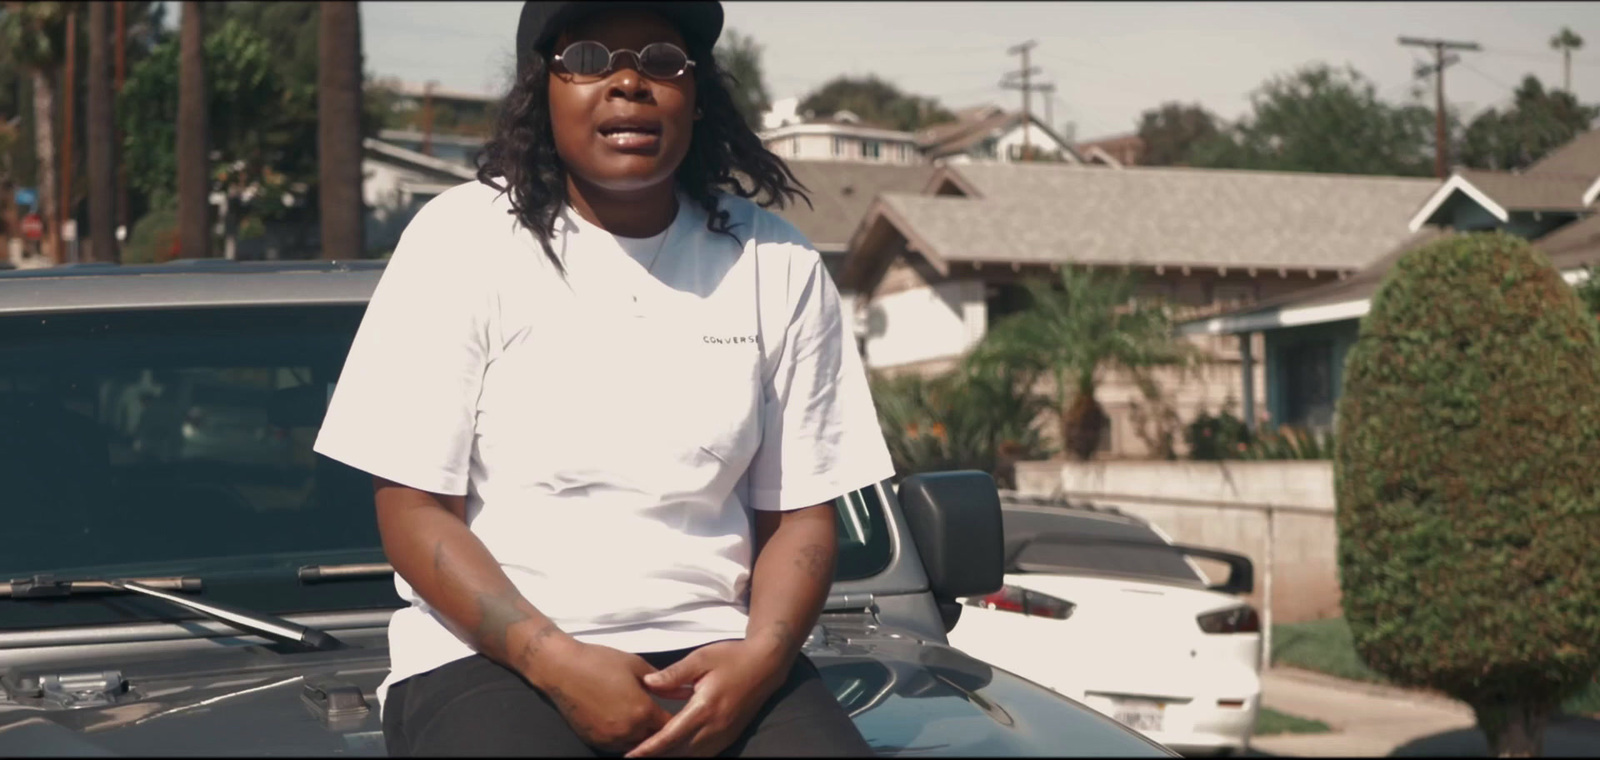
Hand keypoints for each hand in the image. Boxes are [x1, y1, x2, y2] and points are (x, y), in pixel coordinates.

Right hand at [526, 641, 674, 753]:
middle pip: (655, 740)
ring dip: (644, 737)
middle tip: (666, 720)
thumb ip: (664, 684)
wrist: (562, 669)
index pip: (670, 726)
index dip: (679, 720)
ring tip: (648, 723)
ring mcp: (609, 739)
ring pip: (637, 746)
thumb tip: (686, 691)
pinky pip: (619, 747)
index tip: (684, 714)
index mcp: (641, 711)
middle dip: (662, 731)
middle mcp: (627, 730)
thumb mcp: (637, 666)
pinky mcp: (596, 741)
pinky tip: (628, 725)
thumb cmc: (599, 662)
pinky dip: (627, 739)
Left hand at [626, 640, 789, 757]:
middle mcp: (715, 727)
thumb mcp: (701, 658)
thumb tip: (648, 683)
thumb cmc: (731, 657)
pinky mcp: (729, 736)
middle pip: (679, 752)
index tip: (631, 754)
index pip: (671, 735)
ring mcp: (724, 734)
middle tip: (632, 756)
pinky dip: (687, 756)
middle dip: (656, 757)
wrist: (765, 665)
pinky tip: (673, 753)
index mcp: (705, 707)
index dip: (649, 748)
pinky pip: (705, 754)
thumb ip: (674, 673)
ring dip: (671, 757)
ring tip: (649, 756)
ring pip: (692, 756)